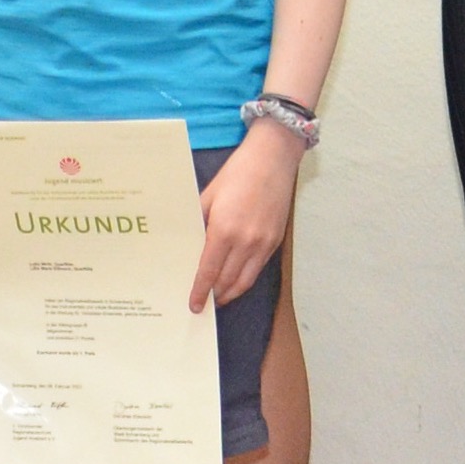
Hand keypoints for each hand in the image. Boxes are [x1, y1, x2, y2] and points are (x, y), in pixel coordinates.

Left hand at [193, 125, 299, 310]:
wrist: (272, 158)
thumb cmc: (237, 173)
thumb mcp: (209, 195)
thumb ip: (199, 222)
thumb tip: (189, 245)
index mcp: (223, 229)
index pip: (208, 271)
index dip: (200, 291)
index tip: (194, 305)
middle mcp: (245, 241)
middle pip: (226, 281)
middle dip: (214, 295)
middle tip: (203, 303)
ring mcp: (263, 243)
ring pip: (245, 281)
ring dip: (230, 293)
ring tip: (218, 298)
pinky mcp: (275, 241)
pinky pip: (258, 269)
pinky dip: (245, 280)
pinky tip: (235, 281)